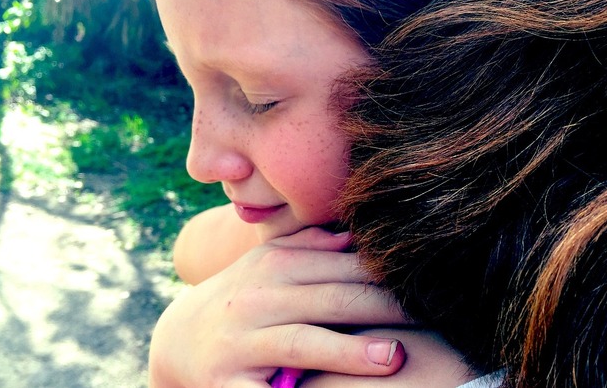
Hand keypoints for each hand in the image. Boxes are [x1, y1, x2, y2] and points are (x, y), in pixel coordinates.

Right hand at [148, 228, 407, 387]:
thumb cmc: (240, 297)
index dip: (383, 272)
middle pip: (330, 299)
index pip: (339, 266)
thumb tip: (353, 233)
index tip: (425, 276)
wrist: (175, 341)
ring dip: (351, 350)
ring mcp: (240, 342)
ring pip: (303, 341)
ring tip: (394, 356)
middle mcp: (255, 299)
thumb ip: (309, 245)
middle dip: (383, 306)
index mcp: (273, 266)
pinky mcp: (228, 384)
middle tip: (430, 312)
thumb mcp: (267, 264)